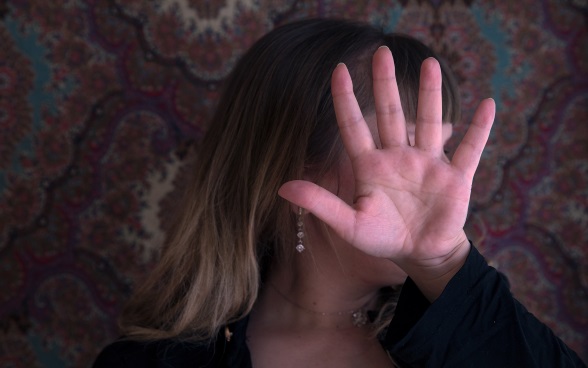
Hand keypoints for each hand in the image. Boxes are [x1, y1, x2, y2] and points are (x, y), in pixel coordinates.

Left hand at [278, 46, 494, 298]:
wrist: (419, 255)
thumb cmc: (383, 239)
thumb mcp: (349, 224)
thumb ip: (321, 204)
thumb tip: (282, 188)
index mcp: (371, 166)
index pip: (354, 126)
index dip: (346, 99)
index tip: (338, 69)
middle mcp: (398, 157)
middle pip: (391, 114)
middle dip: (385, 84)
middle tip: (381, 51)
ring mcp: (428, 164)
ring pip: (429, 122)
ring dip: (430, 95)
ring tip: (429, 64)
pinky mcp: (455, 177)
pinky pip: (469, 149)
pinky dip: (479, 130)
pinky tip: (488, 104)